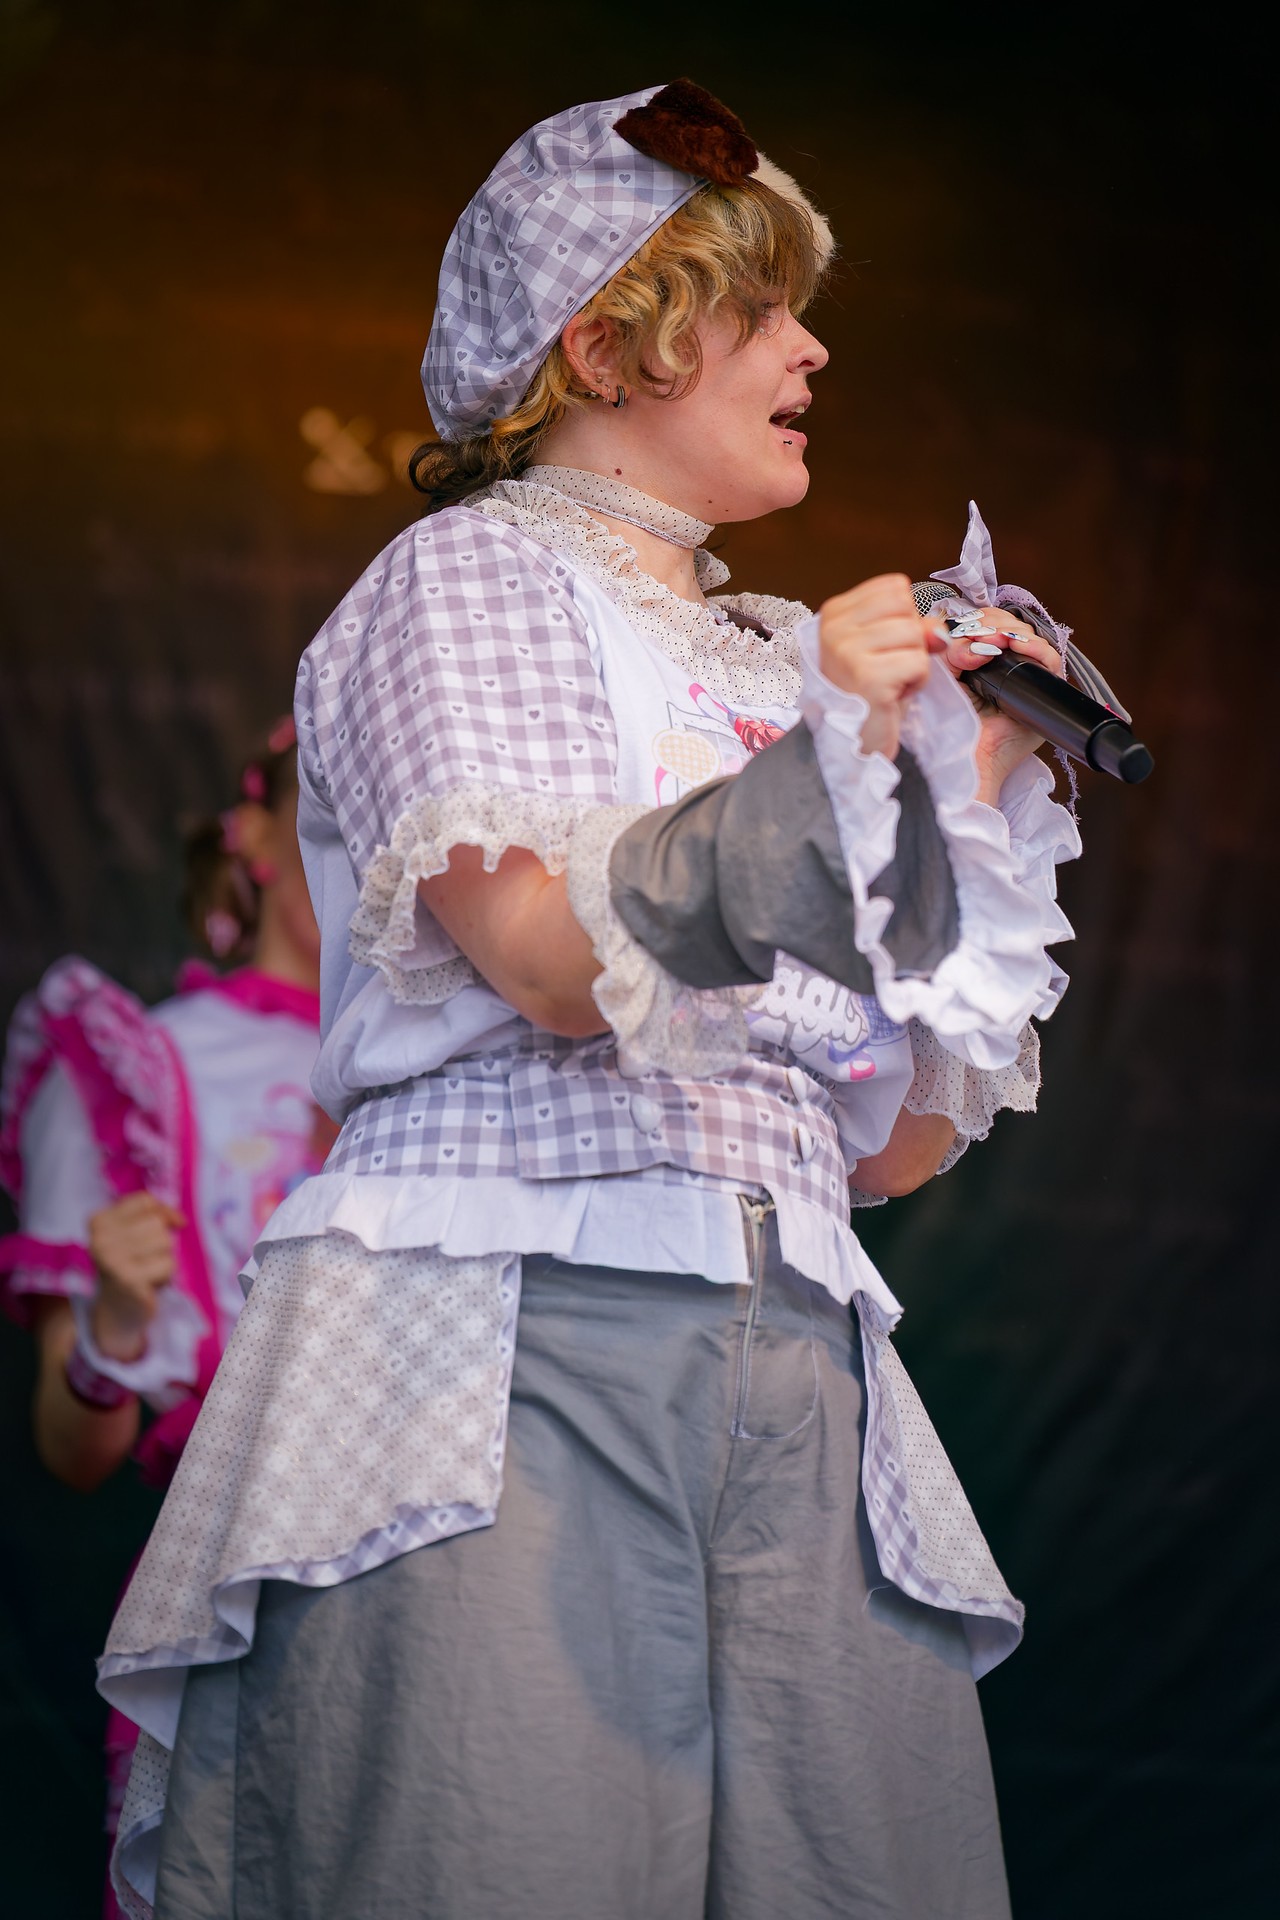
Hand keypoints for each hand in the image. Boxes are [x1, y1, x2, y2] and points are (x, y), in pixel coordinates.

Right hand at [87, 1192, 183, 1361]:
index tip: (151, 1233)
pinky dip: (166, 1275)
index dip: (160, 1213)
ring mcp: (112, 1260)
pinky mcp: (129, 1280)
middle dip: (159, 1242)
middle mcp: (99, 1239)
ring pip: (165, 1242)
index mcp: (98, 1221)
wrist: (117, 1310)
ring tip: (146, 1270)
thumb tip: (180, 1220)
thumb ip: (156, 1214)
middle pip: (156, 1222)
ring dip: (163, 1258)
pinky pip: (169, 1264)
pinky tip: (148, 1284)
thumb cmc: (130, 1264)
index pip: (144, 1200)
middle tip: (142, 1260)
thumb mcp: (135, 1231)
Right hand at [818, 574, 947, 760]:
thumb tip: (939, 628)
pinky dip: (916, 682)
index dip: (903, 617)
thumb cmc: (868, 693)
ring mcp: (848, 651)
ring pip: (916, 635)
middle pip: (907, 607)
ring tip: (891, 682)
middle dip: (911, 640)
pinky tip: (894, 694)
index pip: (894, 587)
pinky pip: (919, 663)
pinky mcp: (869, 677)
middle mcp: (836, 628)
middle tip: (889, 668)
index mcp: (835, 613)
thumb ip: (913, 628)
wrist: (851, 740)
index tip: (884, 648)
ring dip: (915, 663)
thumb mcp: (887, 650)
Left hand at [939, 612, 1065, 802]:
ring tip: (995, 640)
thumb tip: (977, 641)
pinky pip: (1051, 659)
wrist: (970, 755)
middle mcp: (1009, 663)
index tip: (965, 627)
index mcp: (983, 659)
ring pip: (1030, 636)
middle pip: (1010, 624)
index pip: (989, 623)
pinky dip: (1035, 648)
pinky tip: (1017, 647)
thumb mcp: (947, 677)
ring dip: (1011, 631)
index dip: (980, 620)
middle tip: (978, 633)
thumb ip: (952, 652)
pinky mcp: (1046, 688)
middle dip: (993, 623)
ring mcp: (1029, 674)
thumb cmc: (956, 721)